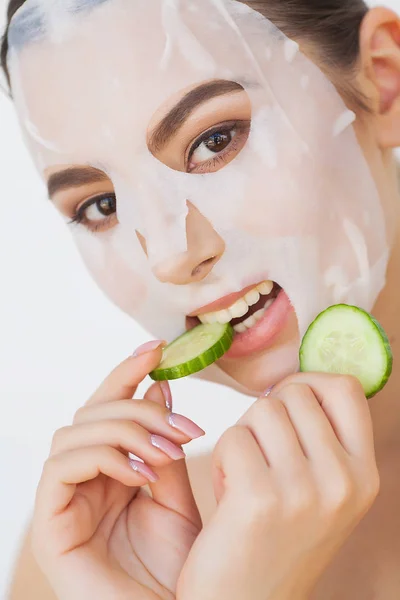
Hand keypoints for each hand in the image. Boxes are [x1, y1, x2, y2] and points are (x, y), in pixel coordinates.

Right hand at [31, 342, 203, 599]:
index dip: (127, 372)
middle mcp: (83, 480)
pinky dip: (102, 458)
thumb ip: (164, 444)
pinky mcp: (50, 525)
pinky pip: (60, 468)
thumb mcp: (179, 493)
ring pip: (74, 433)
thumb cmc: (183, 568)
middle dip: (138, 409)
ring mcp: (63, 501)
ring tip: (166, 455)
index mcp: (111, 469)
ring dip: (124, 432)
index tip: (157, 349)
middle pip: (91, 414)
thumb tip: (159, 388)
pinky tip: (139, 474)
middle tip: (183, 428)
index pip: (109, 407)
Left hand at [177, 373, 379, 599]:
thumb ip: (320, 439)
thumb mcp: (320, 492)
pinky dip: (222, 459)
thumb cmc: (275, 539)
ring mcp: (306, 490)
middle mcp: (344, 481)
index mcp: (364, 476)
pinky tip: (229, 495)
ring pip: (262, 409)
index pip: (345, 388)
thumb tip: (293, 381)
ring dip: (243, 437)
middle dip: (266, 413)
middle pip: (295, 393)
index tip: (284, 402)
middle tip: (259, 456)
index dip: (308, 383)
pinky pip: (234, 438)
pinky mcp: (262, 499)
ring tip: (245, 478)